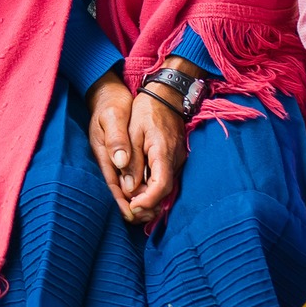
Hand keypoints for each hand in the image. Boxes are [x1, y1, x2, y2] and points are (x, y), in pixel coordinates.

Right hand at [85, 74, 138, 217]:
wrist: (108, 94)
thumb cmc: (111, 104)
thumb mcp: (113, 117)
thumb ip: (117, 139)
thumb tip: (120, 163)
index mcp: (104, 153)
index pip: (112, 183)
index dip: (122, 201)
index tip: (133, 214)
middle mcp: (108, 159)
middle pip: (118, 189)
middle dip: (130, 206)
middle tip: (146, 219)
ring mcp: (113, 158)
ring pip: (124, 185)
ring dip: (136, 199)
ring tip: (150, 213)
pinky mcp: (121, 155)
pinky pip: (129, 177)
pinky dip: (139, 188)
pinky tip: (149, 195)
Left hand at [124, 81, 188, 221]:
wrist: (166, 95)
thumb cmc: (146, 110)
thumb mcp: (133, 131)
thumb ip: (132, 159)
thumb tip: (130, 188)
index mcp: (164, 152)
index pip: (161, 186)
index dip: (147, 201)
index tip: (132, 207)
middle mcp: (175, 160)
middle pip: (164, 192)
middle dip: (147, 205)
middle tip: (128, 211)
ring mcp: (178, 160)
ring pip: (166, 188)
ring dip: (150, 198)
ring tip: (130, 204)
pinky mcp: (175, 158)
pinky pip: (166, 179)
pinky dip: (154, 188)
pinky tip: (139, 190)